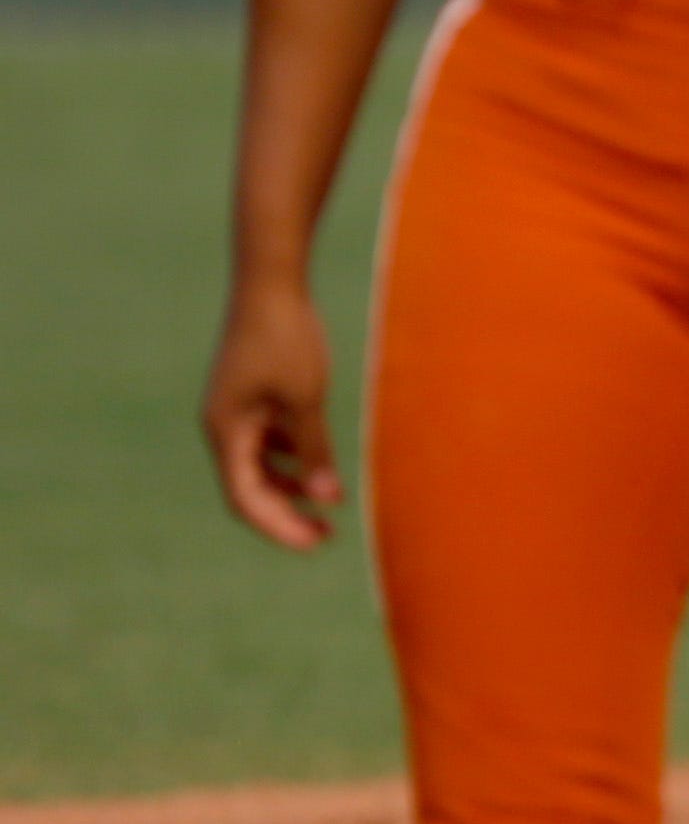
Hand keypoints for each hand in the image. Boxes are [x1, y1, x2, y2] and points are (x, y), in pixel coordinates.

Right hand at [201, 278, 344, 550]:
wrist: (270, 281)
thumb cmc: (286, 337)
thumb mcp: (306, 398)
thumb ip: (314, 449)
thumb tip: (326, 499)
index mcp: (225, 431)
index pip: (245, 498)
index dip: (278, 526)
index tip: (316, 542)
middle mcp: (222, 425)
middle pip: (249, 486)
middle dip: (287, 512)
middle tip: (328, 533)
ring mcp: (234, 409)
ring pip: (258, 464)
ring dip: (291, 484)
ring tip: (331, 500)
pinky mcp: (250, 394)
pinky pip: (266, 439)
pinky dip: (291, 456)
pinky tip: (319, 462)